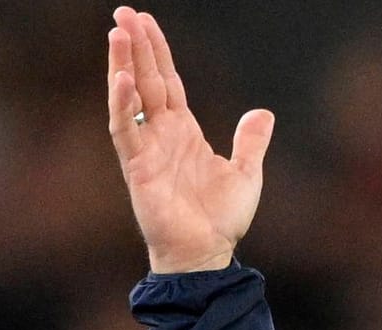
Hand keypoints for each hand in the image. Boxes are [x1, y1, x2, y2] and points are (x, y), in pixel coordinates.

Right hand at [106, 7, 273, 273]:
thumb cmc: (221, 219)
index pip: (167, 81)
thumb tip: (264, 113)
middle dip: (135, 46)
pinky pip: (125, 130)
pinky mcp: (137, 167)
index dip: (158, 51)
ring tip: (117, 32)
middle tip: (124, 12)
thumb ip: (251, 142)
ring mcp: (146, 148)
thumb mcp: (246, 174)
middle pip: (146, 79)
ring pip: (130, 97)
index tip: (146, 21)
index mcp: (184, 131)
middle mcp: (161, 134)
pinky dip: (122, 104)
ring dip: (122, 64)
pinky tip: (122, 79)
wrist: (208, 253)